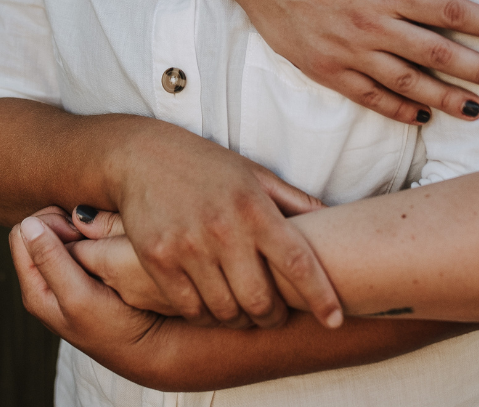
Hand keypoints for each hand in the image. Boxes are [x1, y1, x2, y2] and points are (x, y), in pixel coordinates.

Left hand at [10, 215, 172, 387]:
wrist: (148, 345)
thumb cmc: (115, 326)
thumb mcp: (79, 295)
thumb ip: (51, 261)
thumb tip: (27, 224)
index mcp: (35, 289)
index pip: (22, 233)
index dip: (48, 223)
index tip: (77, 233)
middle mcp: (45, 283)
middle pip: (38, 231)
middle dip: (63, 223)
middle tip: (91, 237)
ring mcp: (64, 281)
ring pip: (59, 236)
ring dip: (80, 231)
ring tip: (101, 245)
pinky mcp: (84, 278)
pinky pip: (78, 245)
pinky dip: (91, 239)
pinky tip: (108, 250)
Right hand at [108, 130, 341, 329]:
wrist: (142, 157)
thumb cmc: (207, 166)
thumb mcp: (255, 174)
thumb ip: (293, 200)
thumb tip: (334, 217)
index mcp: (254, 208)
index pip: (297, 261)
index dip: (320, 295)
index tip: (336, 320)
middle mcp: (224, 230)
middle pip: (260, 301)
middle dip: (273, 317)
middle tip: (275, 315)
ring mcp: (189, 248)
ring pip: (225, 311)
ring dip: (240, 321)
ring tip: (244, 312)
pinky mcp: (159, 262)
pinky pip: (190, 310)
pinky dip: (206, 316)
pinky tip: (212, 305)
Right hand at [237, 0, 478, 124]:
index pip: (449, 11)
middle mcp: (371, 25)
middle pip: (437, 54)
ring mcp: (348, 52)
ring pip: (407, 83)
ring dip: (446, 98)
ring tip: (478, 109)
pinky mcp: (327, 70)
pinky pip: (369, 97)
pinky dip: (398, 110)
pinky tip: (423, 116)